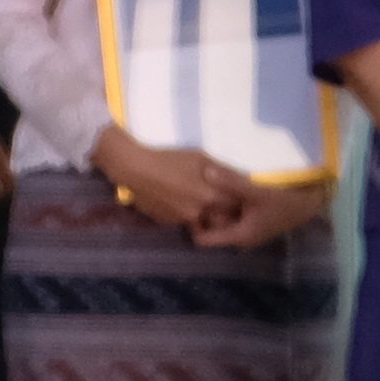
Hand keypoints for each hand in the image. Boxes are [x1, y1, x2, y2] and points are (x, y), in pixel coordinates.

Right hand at [93, 126, 246, 231]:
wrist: (136, 170)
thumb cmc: (169, 159)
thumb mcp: (200, 158)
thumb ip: (223, 171)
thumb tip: (244, 178)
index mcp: (210, 195)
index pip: (236, 205)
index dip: (238, 200)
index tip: (238, 195)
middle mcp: (199, 212)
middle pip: (222, 219)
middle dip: (225, 211)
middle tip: (223, 200)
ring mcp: (183, 220)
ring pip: (203, 221)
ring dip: (206, 214)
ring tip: (197, 198)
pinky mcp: (169, 222)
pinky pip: (185, 221)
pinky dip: (187, 213)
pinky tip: (177, 198)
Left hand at [201, 173, 330, 252]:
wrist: (309, 203)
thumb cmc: (285, 201)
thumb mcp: (257, 191)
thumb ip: (231, 183)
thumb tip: (206, 171)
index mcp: (238, 237)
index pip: (203, 239)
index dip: (192, 223)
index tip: (189, 203)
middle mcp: (239, 238)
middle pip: (210, 229)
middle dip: (202, 212)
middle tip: (194, 192)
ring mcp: (245, 230)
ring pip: (220, 221)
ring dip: (214, 207)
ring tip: (207, 187)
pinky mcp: (250, 221)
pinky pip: (230, 215)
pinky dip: (225, 204)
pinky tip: (224, 188)